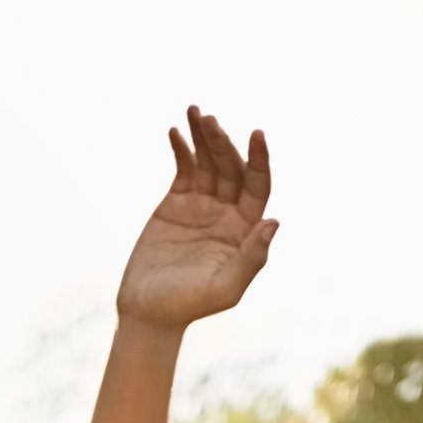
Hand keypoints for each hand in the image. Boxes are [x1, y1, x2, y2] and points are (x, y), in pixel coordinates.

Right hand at [116, 106, 278, 330]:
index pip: (258, 186)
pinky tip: (175, 131)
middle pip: (230, 167)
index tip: (256, 133)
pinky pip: (183, 168)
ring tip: (194, 111)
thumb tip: (273, 221)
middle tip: (209, 119)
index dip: (259, 160)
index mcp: (245, 228)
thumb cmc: (189, 305)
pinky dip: (181, 148)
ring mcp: (202, 204)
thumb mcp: (226, 287)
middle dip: (222, 142)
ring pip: (207, 162)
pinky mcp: (176, 202)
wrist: (149, 310)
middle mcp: (228, 212)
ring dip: (203, 136)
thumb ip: (252, 257)